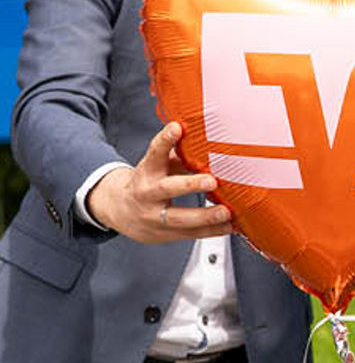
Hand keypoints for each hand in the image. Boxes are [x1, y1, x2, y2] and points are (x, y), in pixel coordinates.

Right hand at [86, 122, 231, 242]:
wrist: (117, 209)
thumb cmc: (146, 182)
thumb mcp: (157, 164)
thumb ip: (179, 154)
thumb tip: (209, 139)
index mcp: (147, 171)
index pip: (154, 153)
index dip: (165, 140)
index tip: (177, 128)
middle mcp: (148, 193)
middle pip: (166, 189)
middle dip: (190, 185)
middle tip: (211, 181)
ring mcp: (153, 216)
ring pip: (178, 218)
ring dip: (205, 217)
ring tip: (226, 212)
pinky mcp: (162, 234)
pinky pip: (189, 234)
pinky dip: (211, 231)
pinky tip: (229, 226)